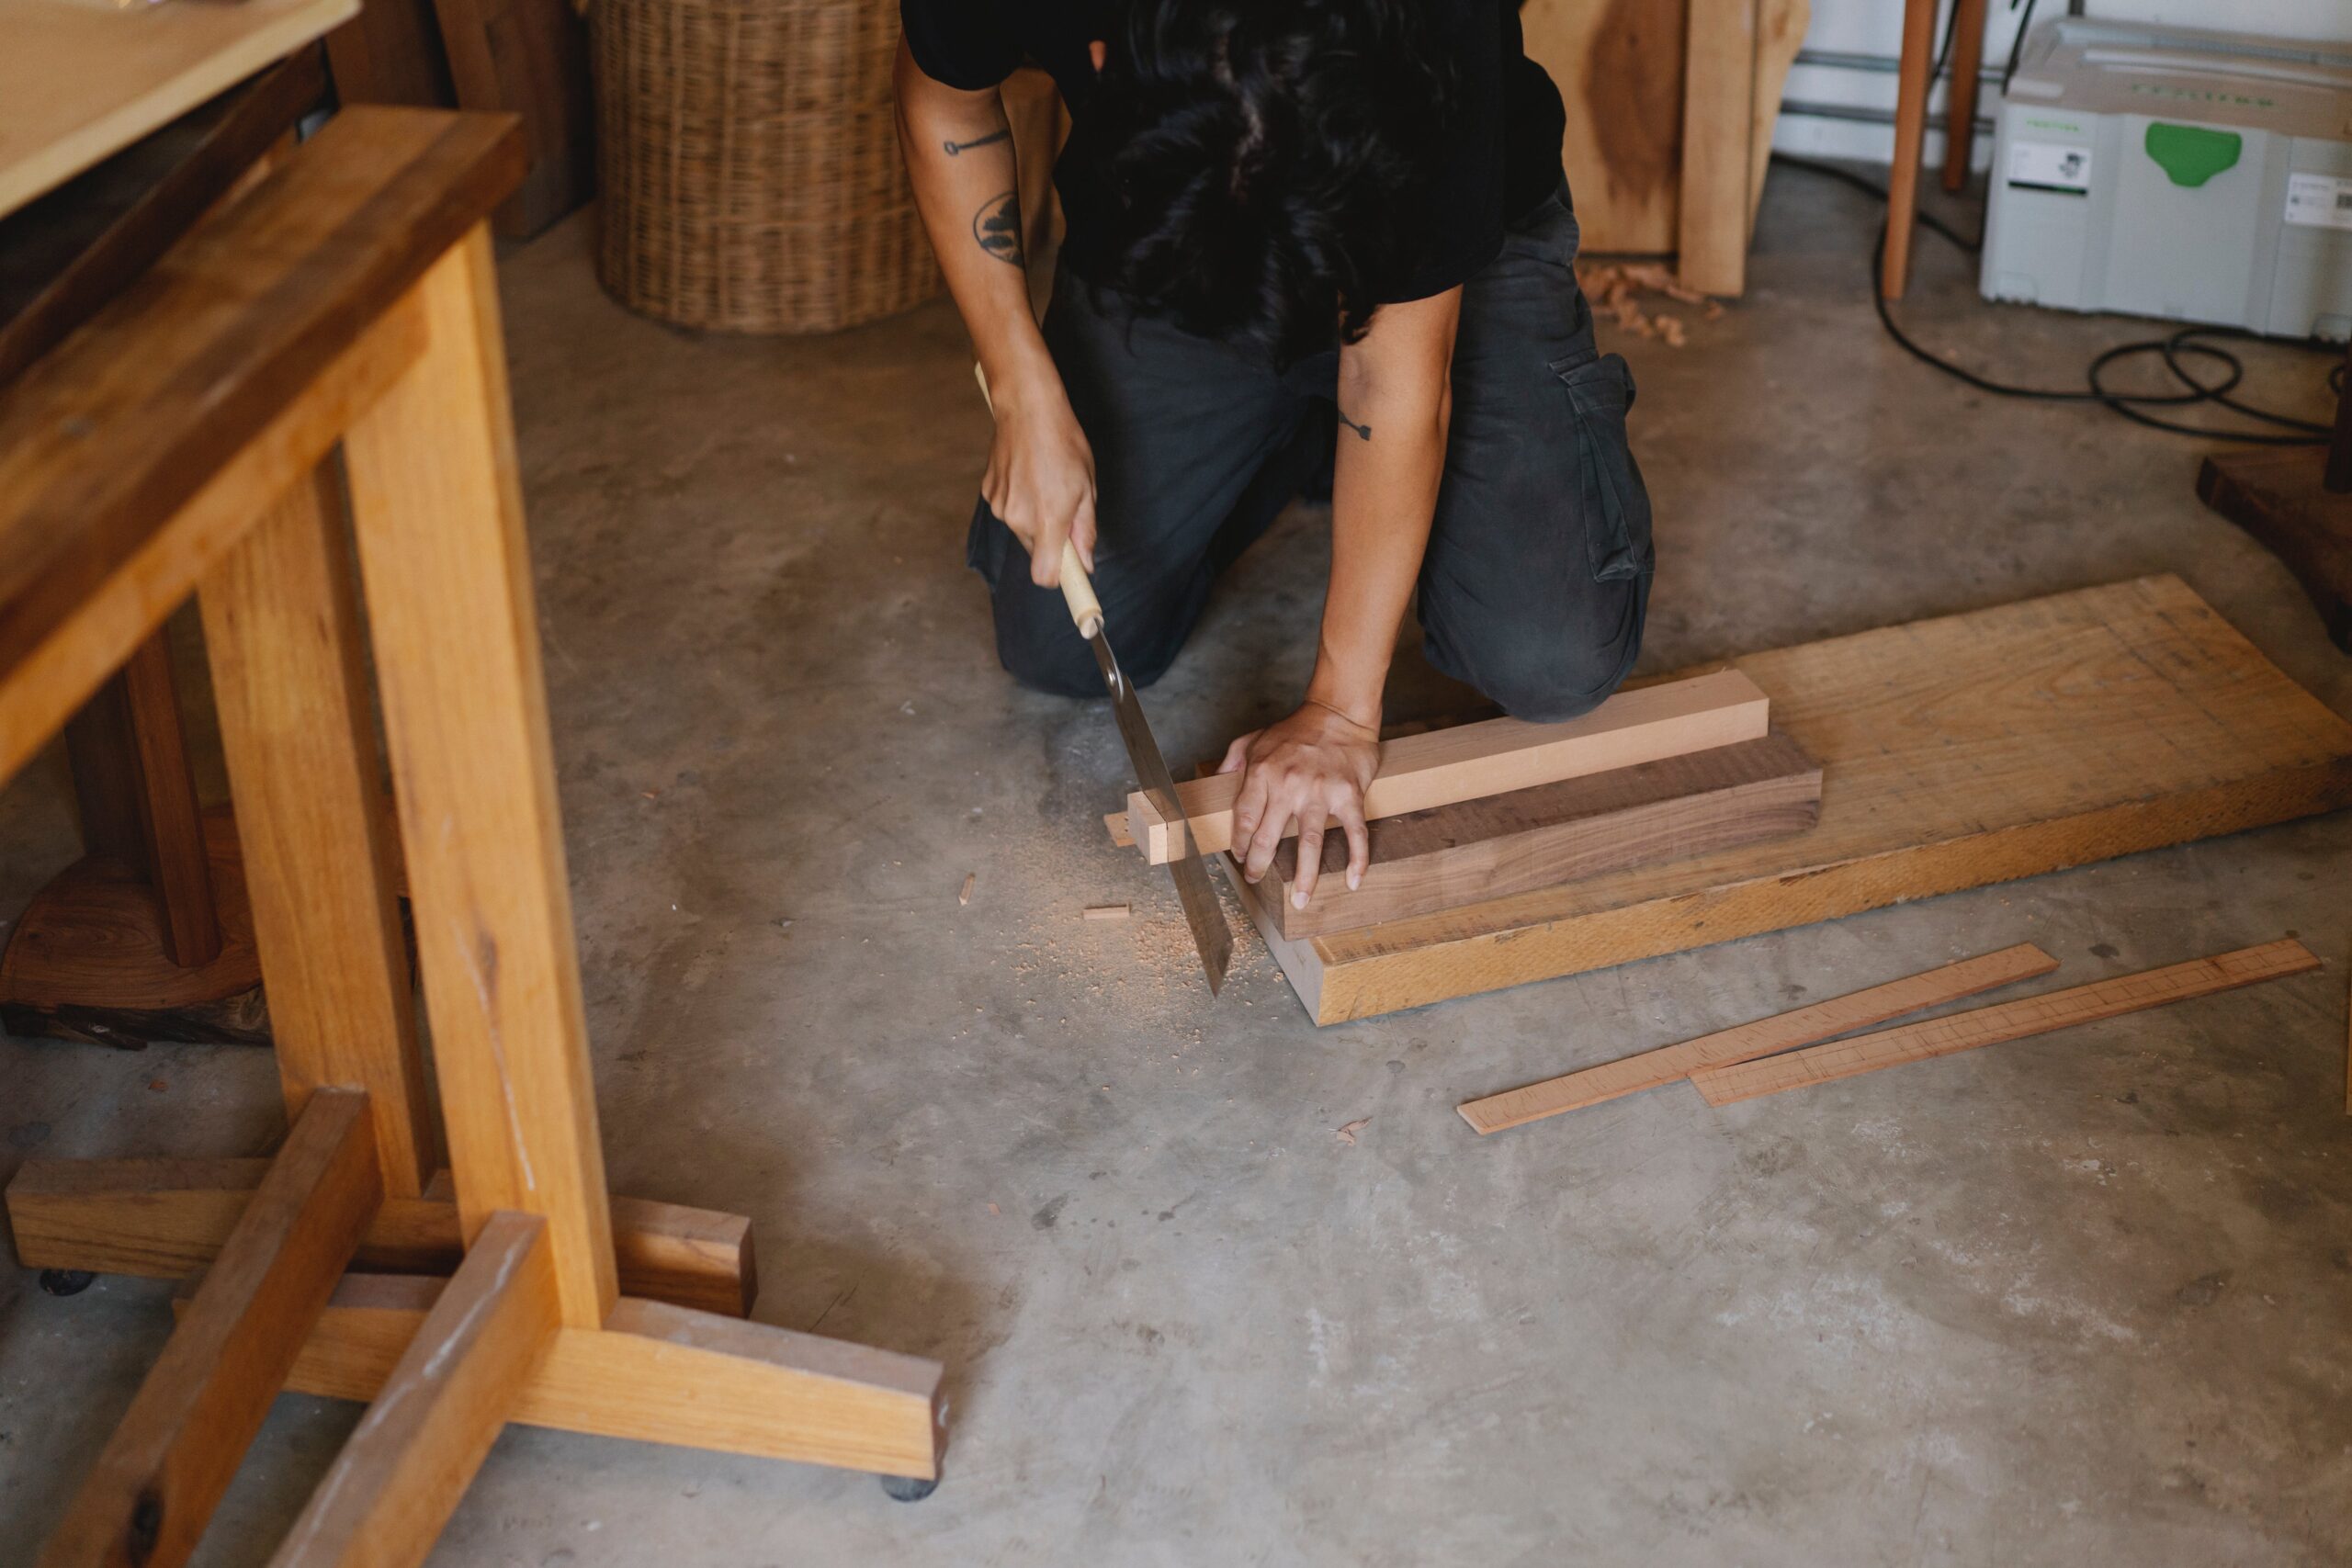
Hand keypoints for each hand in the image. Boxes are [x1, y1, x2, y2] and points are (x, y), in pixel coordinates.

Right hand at [983, 378, 1096, 587]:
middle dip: (1051, 539)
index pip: (1045, 576)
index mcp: (1048, 520)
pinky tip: (1027, 475)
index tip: (1071, 573)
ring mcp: (1000, 507)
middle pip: (1036, 552)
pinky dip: (1019, 502)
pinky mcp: (988, 494)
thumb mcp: (1087, 488)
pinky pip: (1008, 511)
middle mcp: (1019, 519)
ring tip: (1045, 483)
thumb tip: (1085, 562)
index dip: (1059, 578)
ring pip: (1022, 530)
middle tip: (1064, 507)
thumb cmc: (1063, 443)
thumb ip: (1085, 530)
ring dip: (1035, 518)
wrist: (1027, 408)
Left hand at [1217, 701, 1379, 907]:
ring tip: (1301, 901)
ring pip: (1310, 843)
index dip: (1239, 844)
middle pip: (1269, 838)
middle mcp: (1289, 785)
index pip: (1244, 819)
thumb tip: (1216, 783)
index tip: (1240, 858)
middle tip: (1256, 881)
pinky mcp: (1349, 795)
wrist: (1339, 713)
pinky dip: (1356, 859)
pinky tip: (1352, 881)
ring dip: (1305, 877)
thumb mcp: (1255, 737)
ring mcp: (1320, 792)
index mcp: (1262, 773)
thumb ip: (1233, 760)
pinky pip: (1354, 833)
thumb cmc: (1296, 728)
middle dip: (1259, 866)